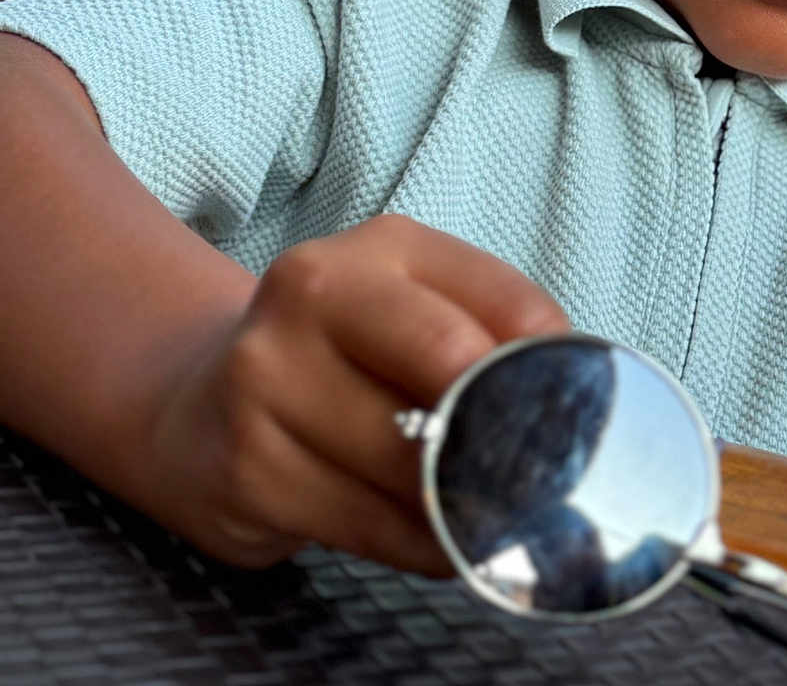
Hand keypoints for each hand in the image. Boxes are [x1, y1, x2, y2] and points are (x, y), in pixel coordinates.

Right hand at [140, 215, 567, 574]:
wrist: (198, 398)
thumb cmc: (341, 352)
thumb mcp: (413, 306)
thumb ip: (490, 327)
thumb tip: (572, 384)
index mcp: (380, 249)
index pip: (503, 301)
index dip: (551, 365)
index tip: (580, 408)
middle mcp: (314, 294)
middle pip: (452, 367)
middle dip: (505, 429)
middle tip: (544, 472)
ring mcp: (268, 380)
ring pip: (410, 462)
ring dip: (465, 504)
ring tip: (493, 515)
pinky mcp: (246, 470)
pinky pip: (368, 526)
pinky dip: (421, 545)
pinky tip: (438, 542)